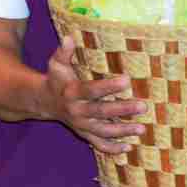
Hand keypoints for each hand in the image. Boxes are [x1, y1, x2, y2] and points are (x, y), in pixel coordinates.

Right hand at [45, 37, 146, 153]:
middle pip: (101, 112)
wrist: (44, 102)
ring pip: (103, 131)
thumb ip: (64, 51)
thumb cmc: (56, 79)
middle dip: (122, 110)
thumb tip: (69, 37)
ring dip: (122, 131)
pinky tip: (129, 147)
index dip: (108, 86)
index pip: (91, 90)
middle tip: (142, 106)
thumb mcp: (56, 64)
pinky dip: (112, 148)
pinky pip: (98, 144)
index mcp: (71, 92)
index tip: (127, 80)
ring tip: (142, 128)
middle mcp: (76, 111)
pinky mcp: (84, 134)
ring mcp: (80, 125)